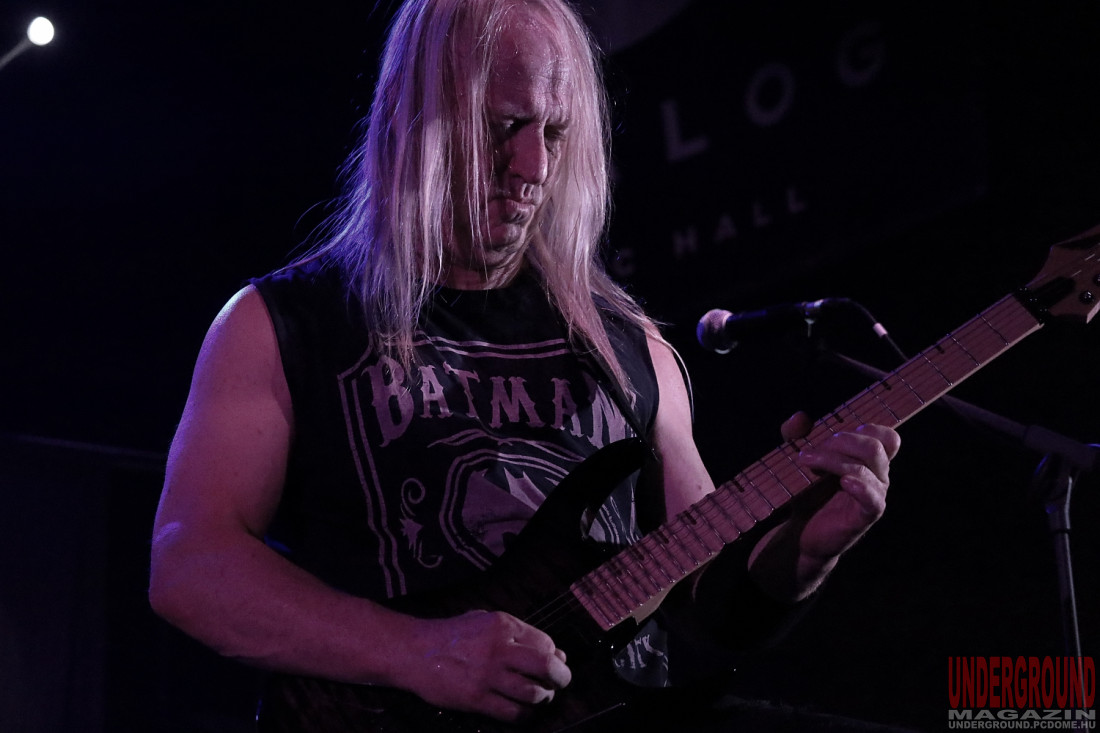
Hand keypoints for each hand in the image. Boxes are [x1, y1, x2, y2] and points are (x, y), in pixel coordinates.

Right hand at [403, 610, 570, 721]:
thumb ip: (517, 634)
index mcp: (502, 625)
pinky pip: (512, 713)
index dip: (554, 655)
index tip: (554, 662)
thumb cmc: (452, 634)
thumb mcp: (484, 620)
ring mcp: (487, 676)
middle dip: (561, 677)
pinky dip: (525, 715)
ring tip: (542, 696)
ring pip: (533, 693)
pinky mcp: (476, 699)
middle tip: (561, 682)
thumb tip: (553, 652)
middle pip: (546, 666)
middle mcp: (499, 649)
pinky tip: (524, 711)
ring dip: (544, 698)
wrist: (415, 652)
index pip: (544, 642)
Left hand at [781, 411, 900, 560]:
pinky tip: (844, 482)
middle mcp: (877, 476)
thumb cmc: (806, 494)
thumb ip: (795, 435)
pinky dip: (860, 487)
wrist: (800, 533)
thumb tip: (799, 417)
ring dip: (833, 460)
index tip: (831, 437)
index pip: (886, 437)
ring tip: (806, 462)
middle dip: (841, 442)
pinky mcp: (865, 516)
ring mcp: (873, 496)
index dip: (864, 429)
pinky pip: (873, 499)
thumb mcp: (797, 459)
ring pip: (867, 468)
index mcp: (869, 462)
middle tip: (811, 452)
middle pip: (875, 446)